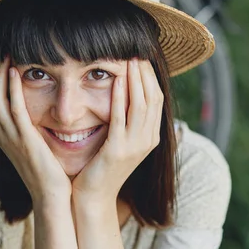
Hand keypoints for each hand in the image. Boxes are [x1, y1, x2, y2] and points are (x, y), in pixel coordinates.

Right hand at [0, 58, 71, 200]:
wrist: (53, 197)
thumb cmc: (48, 172)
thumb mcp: (33, 145)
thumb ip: (29, 127)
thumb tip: (34, 111)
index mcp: (2, 135)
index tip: (0, 60)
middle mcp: (1, 134)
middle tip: (1, 52)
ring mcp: (11, 137)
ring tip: (6, 55)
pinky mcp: (25, 140)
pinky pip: (14, 109)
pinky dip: (11, 89)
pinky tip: (16, 72)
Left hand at [71, 59, 163, 202]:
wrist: (92, 197)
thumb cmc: (100, 167)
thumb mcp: (119, 141)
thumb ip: (124, 120)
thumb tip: (123, 94)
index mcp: (150, 136)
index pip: (156, 98)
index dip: (150, 76)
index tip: (140, 56)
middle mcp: (148, 140)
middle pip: (153, 97)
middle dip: (145, 73)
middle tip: (136, 51)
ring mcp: (135, 146)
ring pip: (141, 105)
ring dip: (135, 80)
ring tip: (129, 59)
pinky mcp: (118, 151)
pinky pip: (122, 119)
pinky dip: (120, 98)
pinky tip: (116, 81)